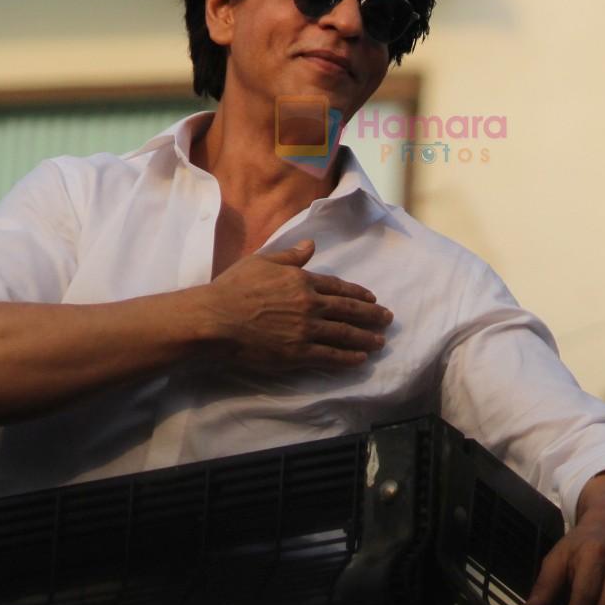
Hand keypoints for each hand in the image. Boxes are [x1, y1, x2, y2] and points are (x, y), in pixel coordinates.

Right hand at [199, 239, 393, 373]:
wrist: (216, 319)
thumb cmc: (233, 288)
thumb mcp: (262, 261)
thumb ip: (290, 256)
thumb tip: (311, 245)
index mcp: (302, 280)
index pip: (338, 287)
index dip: (358, 293)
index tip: (373, 298)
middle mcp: (310, 304)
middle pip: (348, 310)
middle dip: (371, 315)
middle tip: (388, 319)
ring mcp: (306, 330)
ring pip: (344, 334)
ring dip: (366, 338)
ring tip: (380, 342)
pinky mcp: (298, 353)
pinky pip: (330, 356)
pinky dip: (348, 358)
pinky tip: (361, 359)